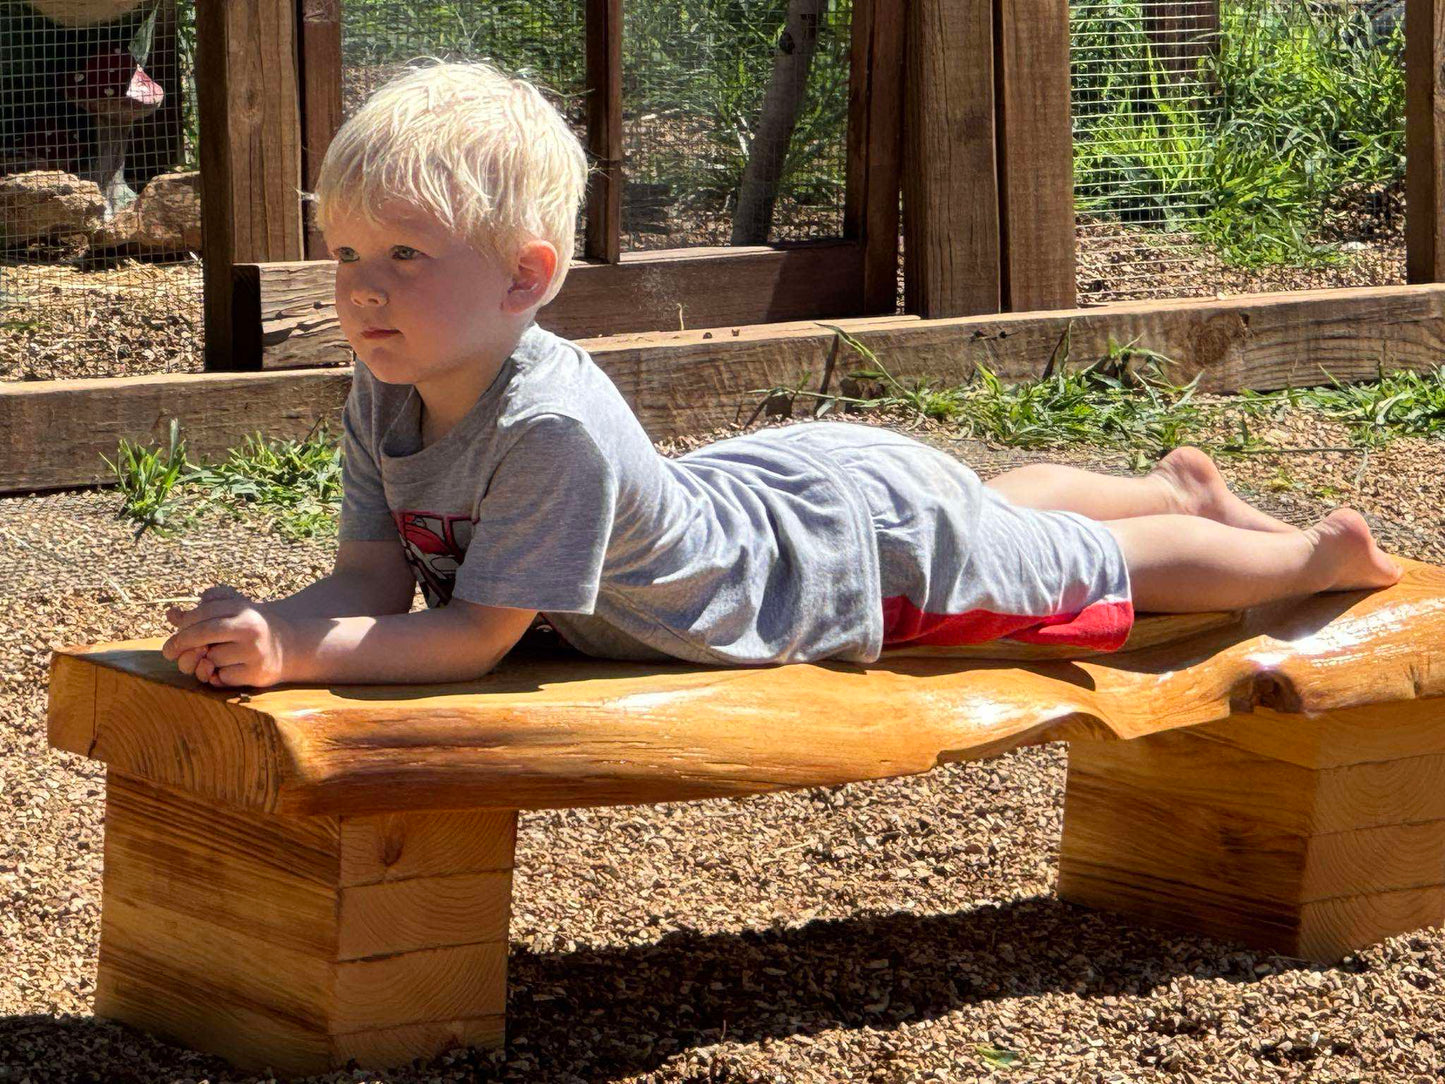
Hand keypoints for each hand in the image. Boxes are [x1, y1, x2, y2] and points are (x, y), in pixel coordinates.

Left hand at [163, 587, 290, 688]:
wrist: (291, 647)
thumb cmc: (254, 628)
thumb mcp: (234, 612)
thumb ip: (204, 611)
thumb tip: (171, 614)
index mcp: (243, 609)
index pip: (203, 613)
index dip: (184, 624)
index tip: (176, 633)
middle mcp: (250, 628)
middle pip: (203, 633)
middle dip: (181, 643)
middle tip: (169, 651)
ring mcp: (254, 651)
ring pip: (211, 658)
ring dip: (207, 660)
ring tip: (217, 658)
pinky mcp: (256, 672)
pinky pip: (223, 676)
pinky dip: (219, 675)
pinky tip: (228, 670)